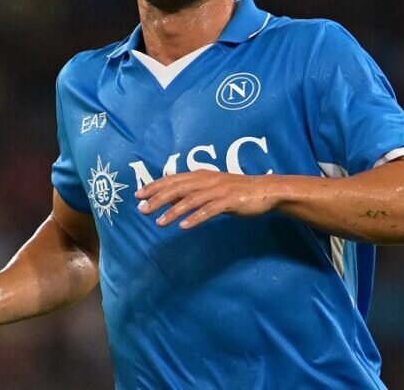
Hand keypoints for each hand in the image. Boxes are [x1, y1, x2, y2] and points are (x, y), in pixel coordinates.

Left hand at [134, 170, 276, 228]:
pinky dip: (195, 218)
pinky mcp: (229, 201)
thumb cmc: (236, 191)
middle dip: (158, 198)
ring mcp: (218, 190)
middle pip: (177, 188)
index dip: (154, 186)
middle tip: (142, 209)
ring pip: (190, 200)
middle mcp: (207, 180)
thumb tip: (171, 198)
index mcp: (201, 175)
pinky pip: (209, 210)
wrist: (265, 191)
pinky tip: (183, 226)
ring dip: (173, 211)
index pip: (172, 179)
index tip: (138, 195)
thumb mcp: (212, 188)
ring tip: (159, 222)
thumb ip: (193, 191)